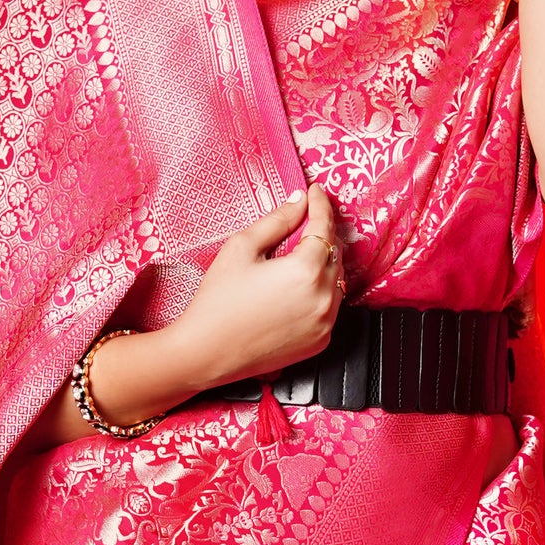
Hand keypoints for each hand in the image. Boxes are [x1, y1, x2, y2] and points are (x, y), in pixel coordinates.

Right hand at [172, 183, 345, 388]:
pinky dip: (321, 293)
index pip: (324, 226)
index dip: (321, 205)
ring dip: (324, 264)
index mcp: (306, 270)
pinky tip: (297, 288)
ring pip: (337, 281)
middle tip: (306, 221)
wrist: (207, 352)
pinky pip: (330, 308)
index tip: (315, 192)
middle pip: (335, 253)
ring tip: (300, 255)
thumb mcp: (242, 248)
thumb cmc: (218, 300)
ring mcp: (325, 323)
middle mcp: (323, 298)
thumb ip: (277, 220)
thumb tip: (299, 201)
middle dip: (323, 234)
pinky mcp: (320, 341)